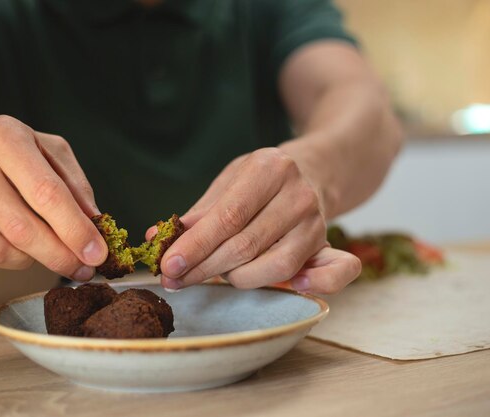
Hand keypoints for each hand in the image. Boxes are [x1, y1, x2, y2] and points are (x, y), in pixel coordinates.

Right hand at [0, 115, 107, 279]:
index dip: (76, 230)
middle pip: (22, 230)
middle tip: (83, 269)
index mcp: (5, 137)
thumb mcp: (44, 148)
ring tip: (33, 245)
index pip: (47, 193)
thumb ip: (74, 182)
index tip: (97, 254)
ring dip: (25, 260)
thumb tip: (95, 223)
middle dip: (60, 256)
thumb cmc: (1, 152)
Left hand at [156, 147, 359, 293]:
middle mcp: (298, 194)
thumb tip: (156, 240)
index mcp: (269, 169)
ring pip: (274, 266)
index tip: (169, 266)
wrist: (312, 171)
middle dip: (204, 268)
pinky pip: (333, 273)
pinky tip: (292, 288)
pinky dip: (314, 285)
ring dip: (237, 278)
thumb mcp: (227, 184)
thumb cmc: (259, 182)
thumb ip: (196, 214)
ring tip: (217, 272)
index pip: (228, 217)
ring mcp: (317, 221)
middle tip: (175, 280)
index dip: (196, 246)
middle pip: (246, 245)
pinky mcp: (328, 243)